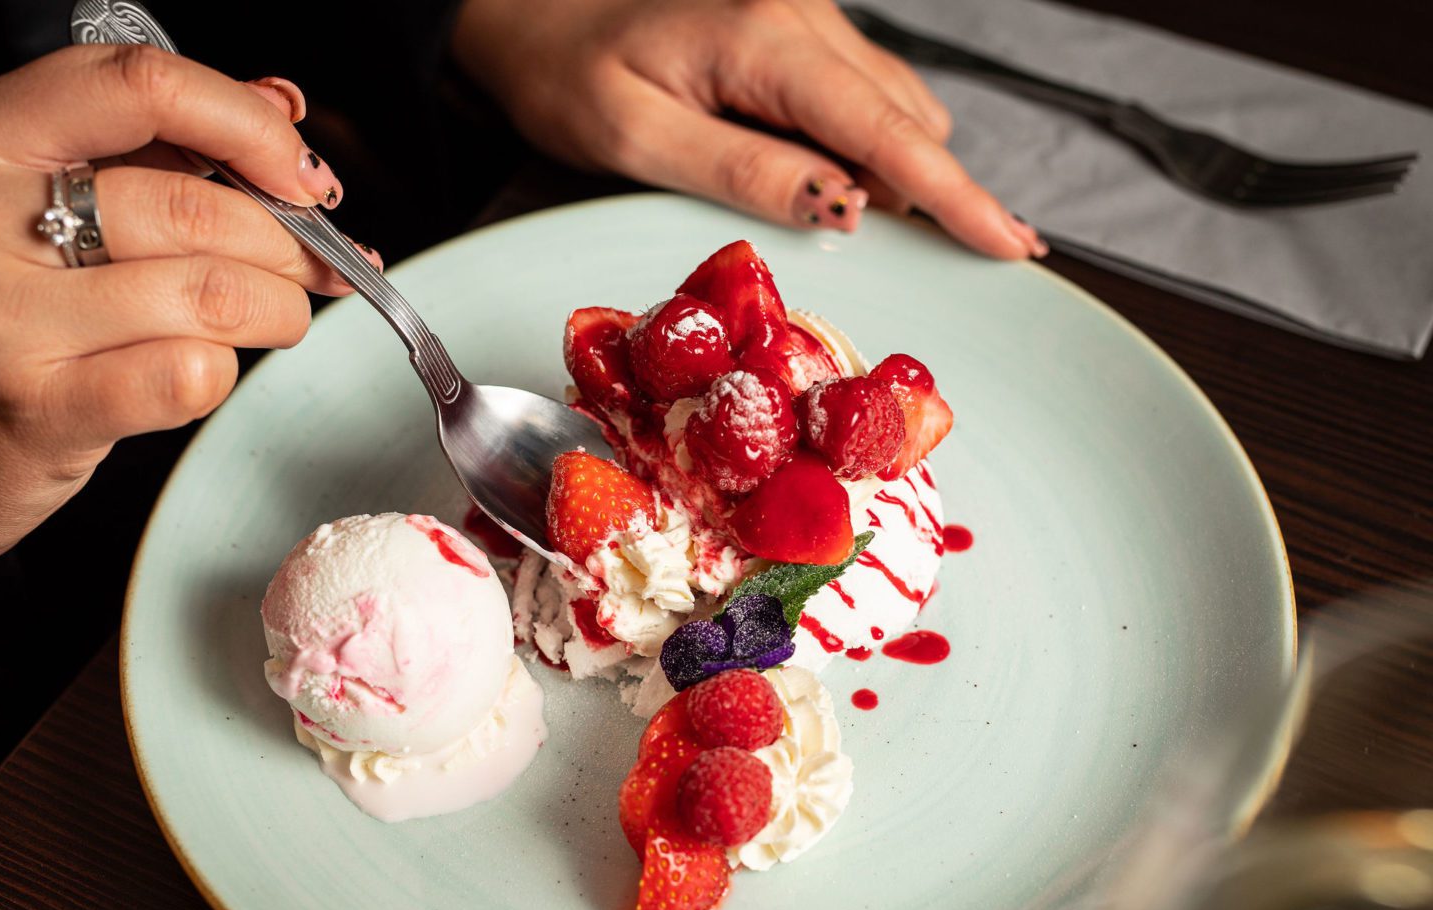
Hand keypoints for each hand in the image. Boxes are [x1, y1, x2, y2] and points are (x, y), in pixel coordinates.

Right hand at [0, 46, 379, 596]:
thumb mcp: (47, 204)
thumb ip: (156, 146)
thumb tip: (276, 108)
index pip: (139, 86)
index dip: (247, 127)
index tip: (301, 174)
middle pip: (192, 207)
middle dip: (288, 242)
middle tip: (315, 265)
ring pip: (208, 292)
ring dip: (277, 308)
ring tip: (275, 316)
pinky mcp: (33, 408)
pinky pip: (188, 374)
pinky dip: (225, 372)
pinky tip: (206, 368)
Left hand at [452, 0, 1043, 257]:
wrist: (528, 6)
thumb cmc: (563, 71)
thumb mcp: (634, 135)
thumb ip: (742, 170)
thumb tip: (845, 207)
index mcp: (763, 40)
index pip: (885, 129)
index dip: (955, 194)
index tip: (1010, 243)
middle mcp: (798, 15)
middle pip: (906, 114)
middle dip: (944, 189)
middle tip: (978, 254)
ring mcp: (801, 14)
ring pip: (892, 100)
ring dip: (903, 168)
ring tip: (897, 227)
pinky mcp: (791, 27)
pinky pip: (860, 87)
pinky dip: (871, 140)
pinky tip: (843, 180)